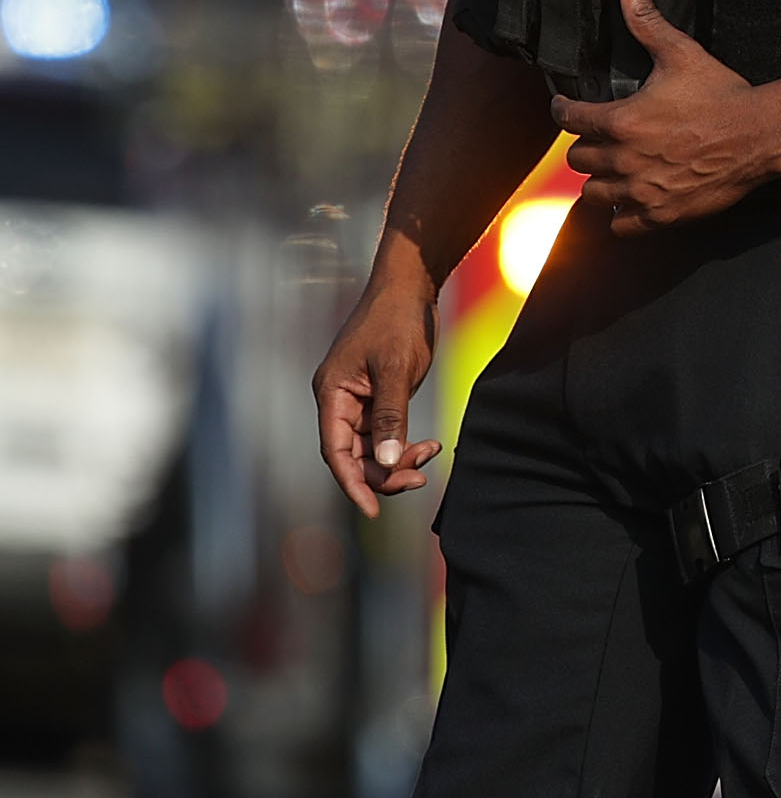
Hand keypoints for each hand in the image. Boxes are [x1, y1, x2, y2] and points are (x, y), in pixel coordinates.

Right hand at [313, 251, 442, 519]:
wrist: (409, 287)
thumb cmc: (397, 320)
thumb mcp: (397, 369)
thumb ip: (392, 416)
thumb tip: (389, 461)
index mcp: (331, 394)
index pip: (336, 452)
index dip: (352, 484)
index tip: (372, 511)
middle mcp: (338, 401)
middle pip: (353, 455)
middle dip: (384, 473)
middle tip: (420, 478)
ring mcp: (357, 399)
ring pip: (371, 447)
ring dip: (398, 459)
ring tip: (432, 454)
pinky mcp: (377, 395)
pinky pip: (385, 432)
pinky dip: (404, 442)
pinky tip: (429, 445)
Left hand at [556, 0, 780, 233]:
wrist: (761, 135)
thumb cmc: (722, 95)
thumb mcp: (681, 52)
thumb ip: (646, 18)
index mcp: (622, 120)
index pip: (569, 119)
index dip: (563, 110)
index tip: (566, 108)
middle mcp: (624, 159)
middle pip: (579, 159)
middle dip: (586, 147)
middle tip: (599, 139)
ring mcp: (641, 190)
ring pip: (594, 193)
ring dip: (599, 182)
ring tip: (612, 171)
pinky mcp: (662, 213)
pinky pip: (621, 224)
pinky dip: (621, 215)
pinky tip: (631, 201)